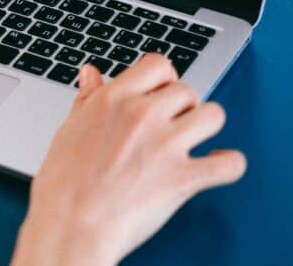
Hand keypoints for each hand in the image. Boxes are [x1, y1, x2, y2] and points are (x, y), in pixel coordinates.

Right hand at [12, 54, 245, 265]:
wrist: (70, 225)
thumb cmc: (63, 184)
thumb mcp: (69, 129)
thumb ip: (88, 98)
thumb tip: (91, 73)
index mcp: (112, 100)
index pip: (158, 65)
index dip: (163, 79)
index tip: (161, 93)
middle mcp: (142, 115)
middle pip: (187, 90)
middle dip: (183, 107)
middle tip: (172, 126)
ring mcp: (165, 145)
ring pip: (214, 116)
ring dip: (207, 128)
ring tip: (195, 141)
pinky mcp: (183, 178)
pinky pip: (229, 163)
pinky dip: (228, 165)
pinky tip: (216, 166)